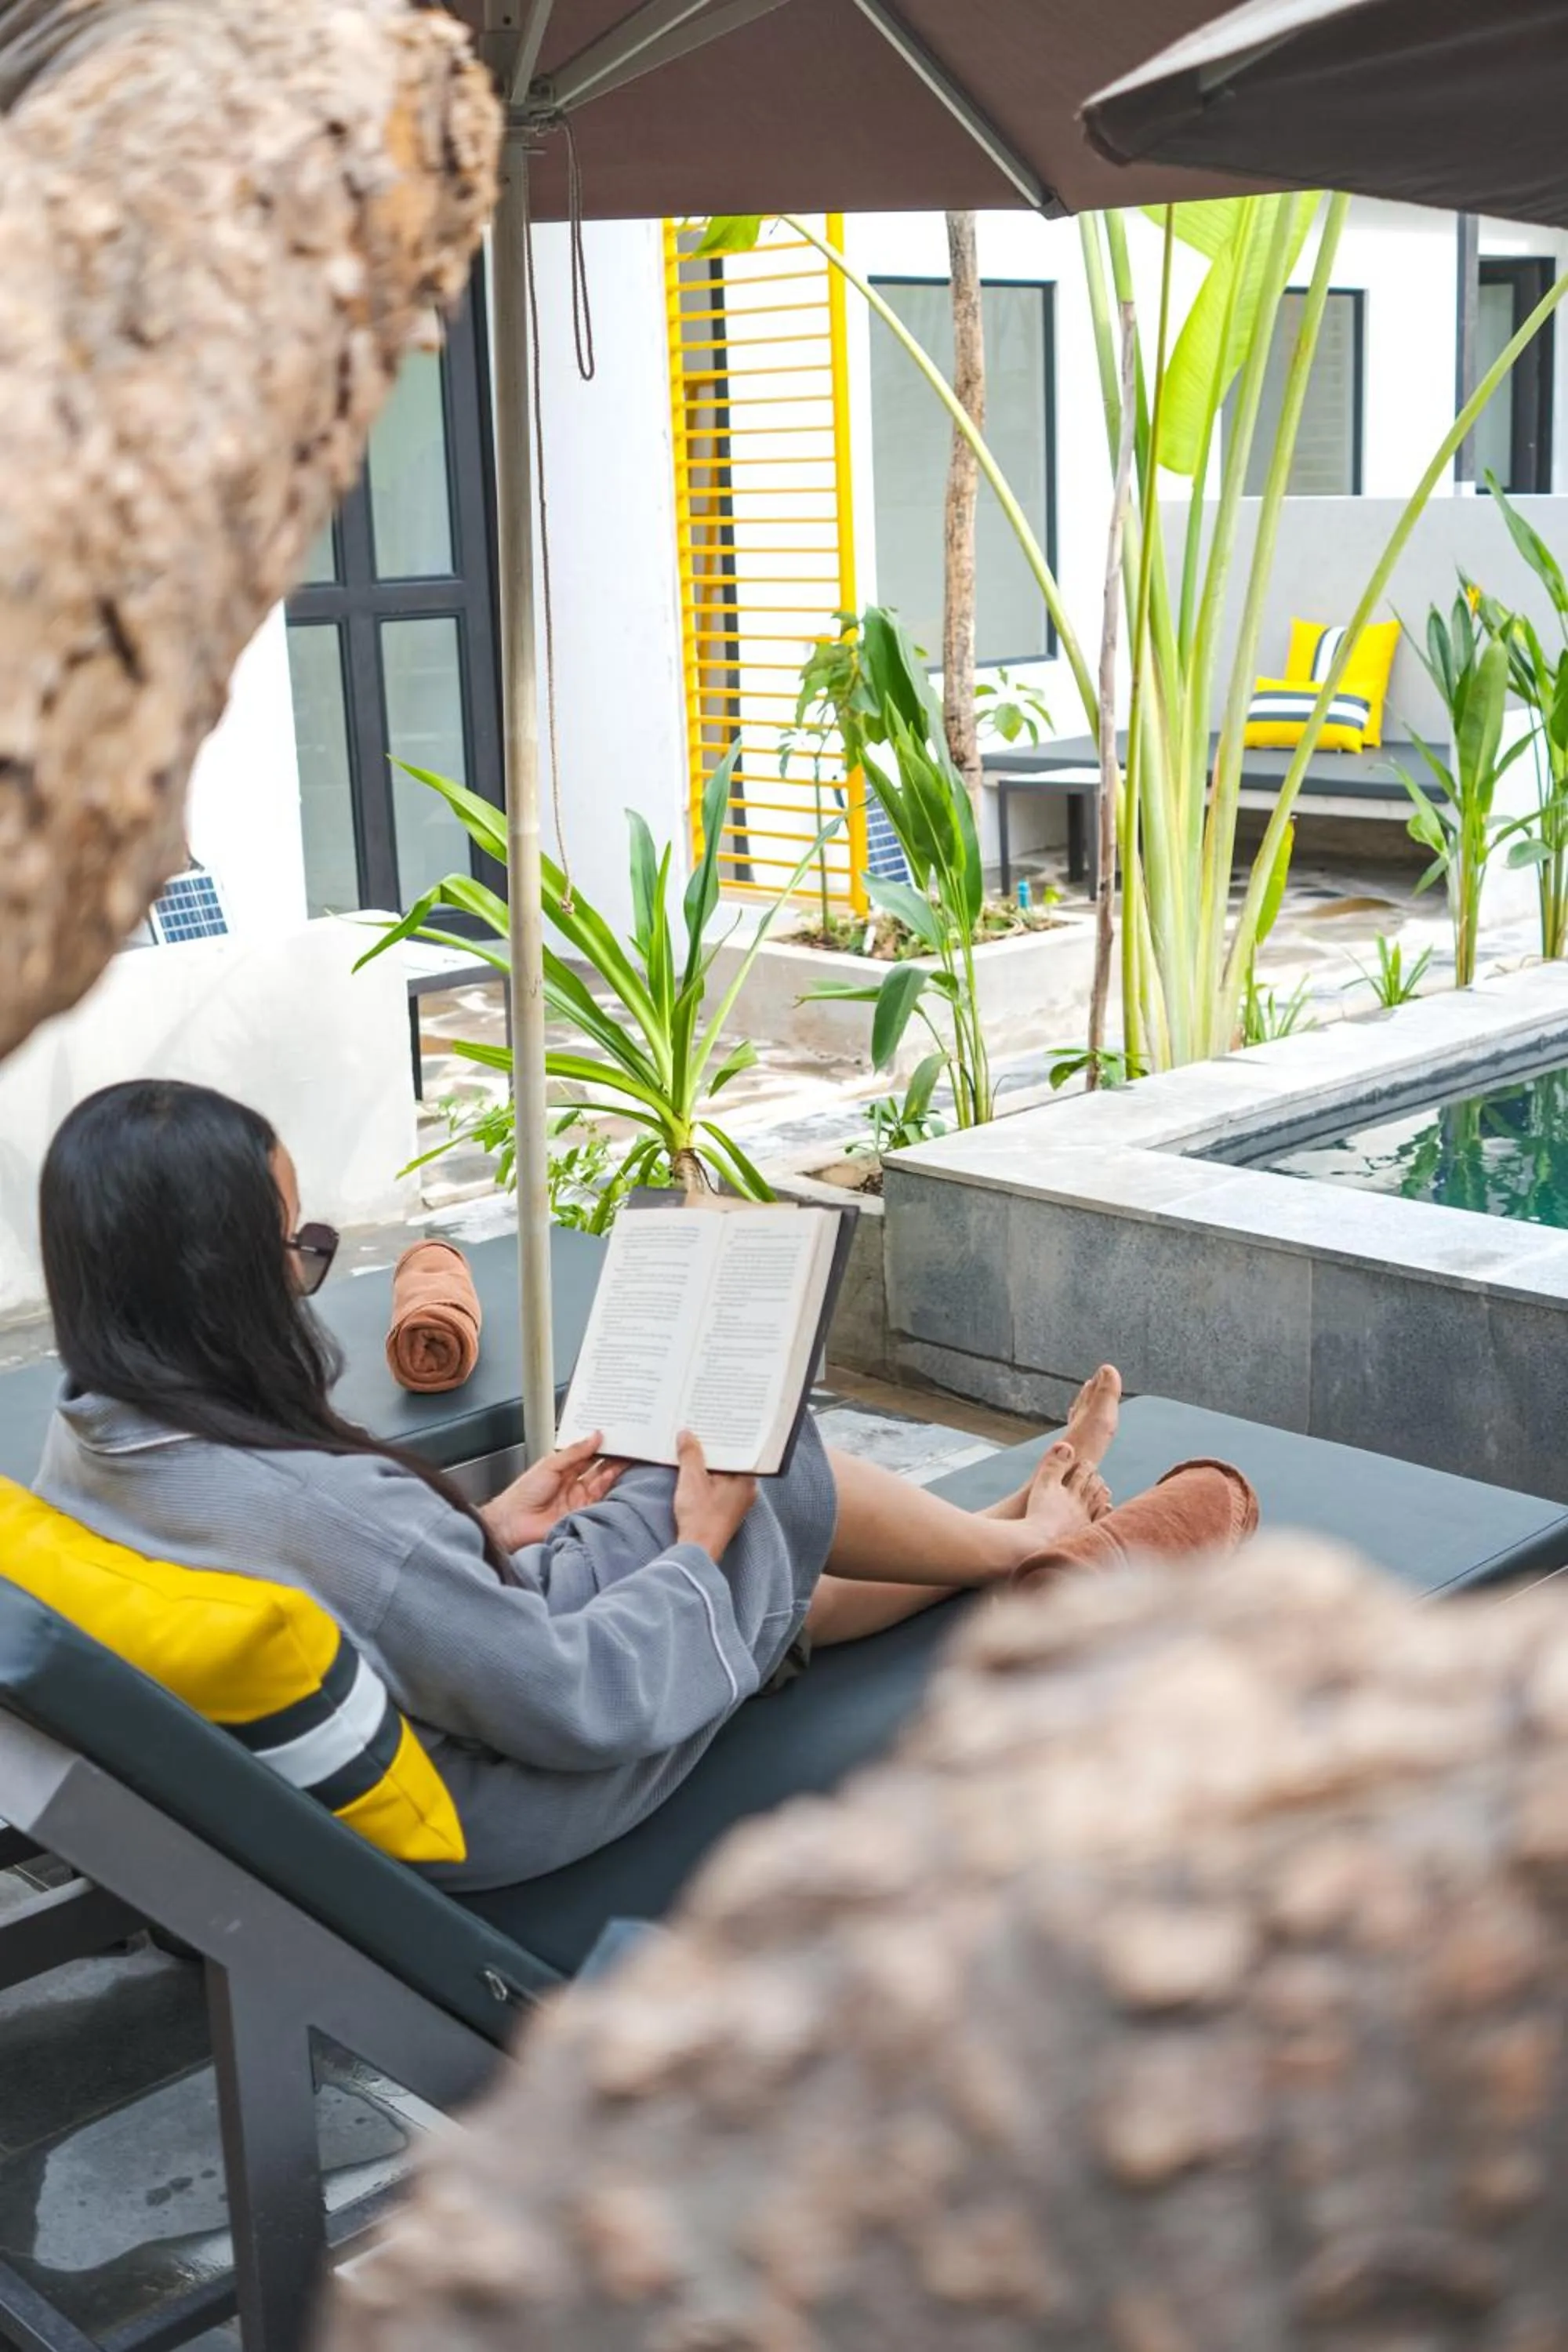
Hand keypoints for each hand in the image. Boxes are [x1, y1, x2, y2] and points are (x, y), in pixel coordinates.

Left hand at [482, 1432, 625, 1551]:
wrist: (514, 1522)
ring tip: (626, 1457)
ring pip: (601, 1481)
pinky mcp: (583, 1512)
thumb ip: (575, 1452)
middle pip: (597, 1467)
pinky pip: (600, 1499)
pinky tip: (615, 1476)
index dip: (600, 1445)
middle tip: (627, 1446)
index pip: (586, 1454)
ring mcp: (578, 1498)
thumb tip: (596, 1436)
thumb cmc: (524, 1493)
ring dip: (613, 1469)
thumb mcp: (550, 1464)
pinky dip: (608, 1486)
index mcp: (562, 1468)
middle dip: (612, 1457)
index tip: (615, 1435)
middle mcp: (572, 1483)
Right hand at [673, 1430, 756, 1562]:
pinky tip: (694, 1471)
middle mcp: (747, 1489)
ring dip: (710, 1463)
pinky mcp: (727, 1510)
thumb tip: (686, 1434)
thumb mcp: (691, 1479)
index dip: (725, 1434)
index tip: (713, 1422)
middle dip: (715, 1448)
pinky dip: (709, 1477)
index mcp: (746, 1479)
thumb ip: (690, 1455)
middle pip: (732, 1460)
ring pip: (725, 1473)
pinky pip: (720, 1485)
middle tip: (700, 1430)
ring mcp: (738, 1501)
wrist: (698, 1550)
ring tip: (694, 1446)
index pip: (739, 1449)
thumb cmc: (700, 1516)